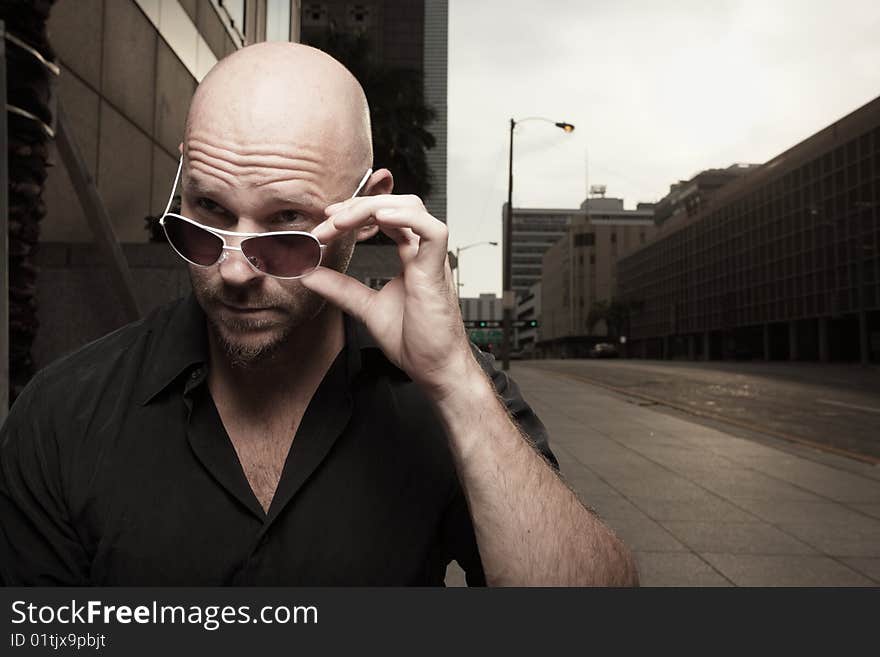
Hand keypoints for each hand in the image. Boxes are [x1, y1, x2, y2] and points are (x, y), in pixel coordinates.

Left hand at [302, 194, 475, 396]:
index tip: (326, 223)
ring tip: (342, 221)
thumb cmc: (415, 342)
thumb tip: (309, 274)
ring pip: (412, 208)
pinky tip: (380, 218)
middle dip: (357, 207)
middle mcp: (423, 253)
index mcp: (411, 257)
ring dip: (373, 208)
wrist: (435, 369)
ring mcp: (432, 260)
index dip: (355, 213)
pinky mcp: (438, 272)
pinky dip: (407, 218)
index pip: (385, 217)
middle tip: (326, 222)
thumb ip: (340, 288)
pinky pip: (433, 232)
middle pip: (396, 204)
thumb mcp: (366, 308)